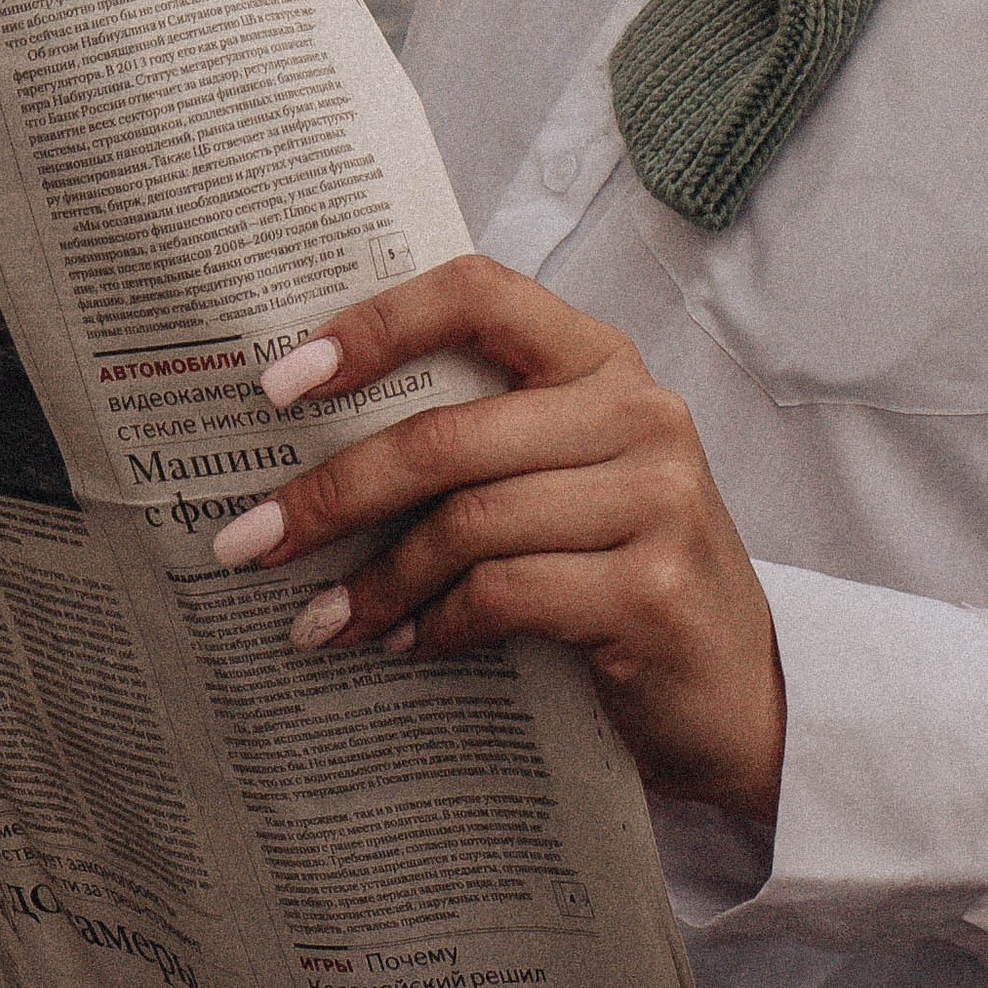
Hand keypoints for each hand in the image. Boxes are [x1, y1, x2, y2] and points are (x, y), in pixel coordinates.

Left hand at [211, 256, 785, 822]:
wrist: (739, 694)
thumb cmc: (619, 571)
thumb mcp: (562, 479)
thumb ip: (478, 442)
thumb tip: (308, 449)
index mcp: (601, 359)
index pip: (478, 293)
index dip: (376, 323)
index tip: (281, 381)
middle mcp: (637, 412)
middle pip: (449, 434)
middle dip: (334, 490)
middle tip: (248, 540)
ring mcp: (655, 499)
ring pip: (468, 522)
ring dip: (376, 581)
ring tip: (318, 622)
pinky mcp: (651, 590)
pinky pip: (506, 595)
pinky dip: (438, 625)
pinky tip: (406, 648)